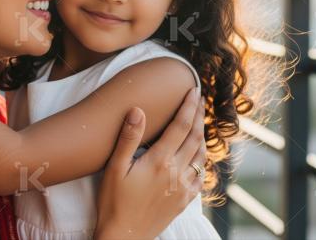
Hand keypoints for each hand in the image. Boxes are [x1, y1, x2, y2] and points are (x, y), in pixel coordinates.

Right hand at [95, 87, 205, 239]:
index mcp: (160, 161)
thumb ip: (128, 138)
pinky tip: (197, 155)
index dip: (189, 106)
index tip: (194, 90)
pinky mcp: (184, 200)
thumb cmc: (113, 203)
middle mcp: (176, 172)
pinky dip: (201, 159)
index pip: (180, 126)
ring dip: (202, 135)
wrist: (124, 236)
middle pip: (194, 137)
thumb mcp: (114, 168)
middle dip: (198, 115)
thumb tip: (138, 110)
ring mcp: (183, 187)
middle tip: (199, 99)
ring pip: (200, 155)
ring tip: (200, 121)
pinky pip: (199, 175)